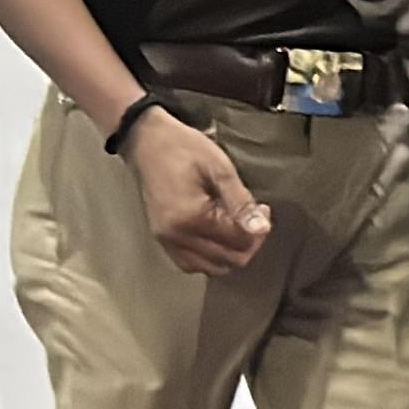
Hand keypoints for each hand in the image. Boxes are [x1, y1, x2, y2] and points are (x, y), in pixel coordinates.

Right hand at [124, 115, 269, 274]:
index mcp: (190, 218)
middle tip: (253, 216)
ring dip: (231, 251)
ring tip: (236, 224)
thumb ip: (241, 202)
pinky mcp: (162, 238)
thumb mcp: (219, 168)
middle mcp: (175, 236)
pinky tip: (218, 235)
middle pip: (228, 260)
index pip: (238, 242)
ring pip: (211, 267)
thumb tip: (261, 229)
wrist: (146, 141)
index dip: (258, 230)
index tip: (262, 208)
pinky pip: (191, 263)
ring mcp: (165, 240)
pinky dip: (211, 257)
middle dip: (248, 242)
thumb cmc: (183, 148)